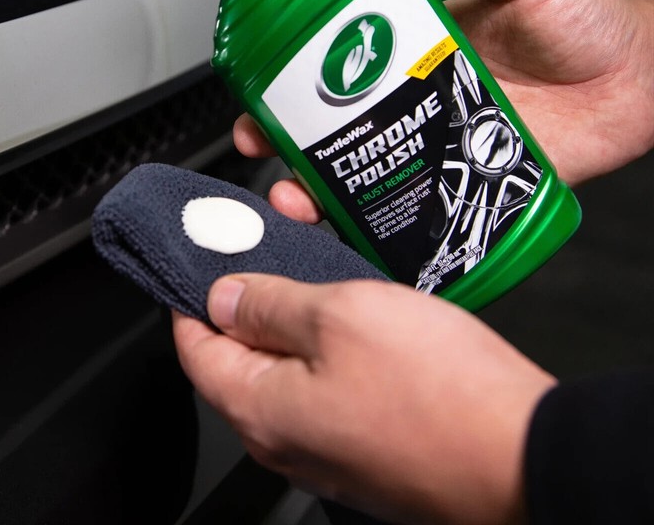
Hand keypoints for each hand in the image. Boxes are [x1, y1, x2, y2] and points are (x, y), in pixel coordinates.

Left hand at [173, 274, 554, 524]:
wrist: (523, 454)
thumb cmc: (436, 390)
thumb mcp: (338, 315)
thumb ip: (269, 304)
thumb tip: (221, 298)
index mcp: (260, 408)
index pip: (194, 348)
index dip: (189, 298)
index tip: (199, 262)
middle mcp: (285, 441)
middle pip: (237, 363)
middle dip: (242, 307)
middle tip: (258, 257)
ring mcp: (327, 450)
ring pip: (284, 374)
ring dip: (288, 326)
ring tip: (308, 279)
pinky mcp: (366, 448)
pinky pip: (324, 392)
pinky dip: (324, 353)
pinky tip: (350, 322)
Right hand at [236, 0, 653, 199]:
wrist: (639, 82)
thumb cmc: (583, 22)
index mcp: (414, 50)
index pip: (336, 64)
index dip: (291, 78)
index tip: (259, 89)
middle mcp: (415, 101)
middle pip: (334, 127)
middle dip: (286, 142)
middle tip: (262, 149)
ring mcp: (437, 145)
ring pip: (363, 173)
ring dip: (320, 191)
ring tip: (297, 202)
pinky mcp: (465, 181)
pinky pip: (413, 208)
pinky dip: (379, 224)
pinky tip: (351, 233)